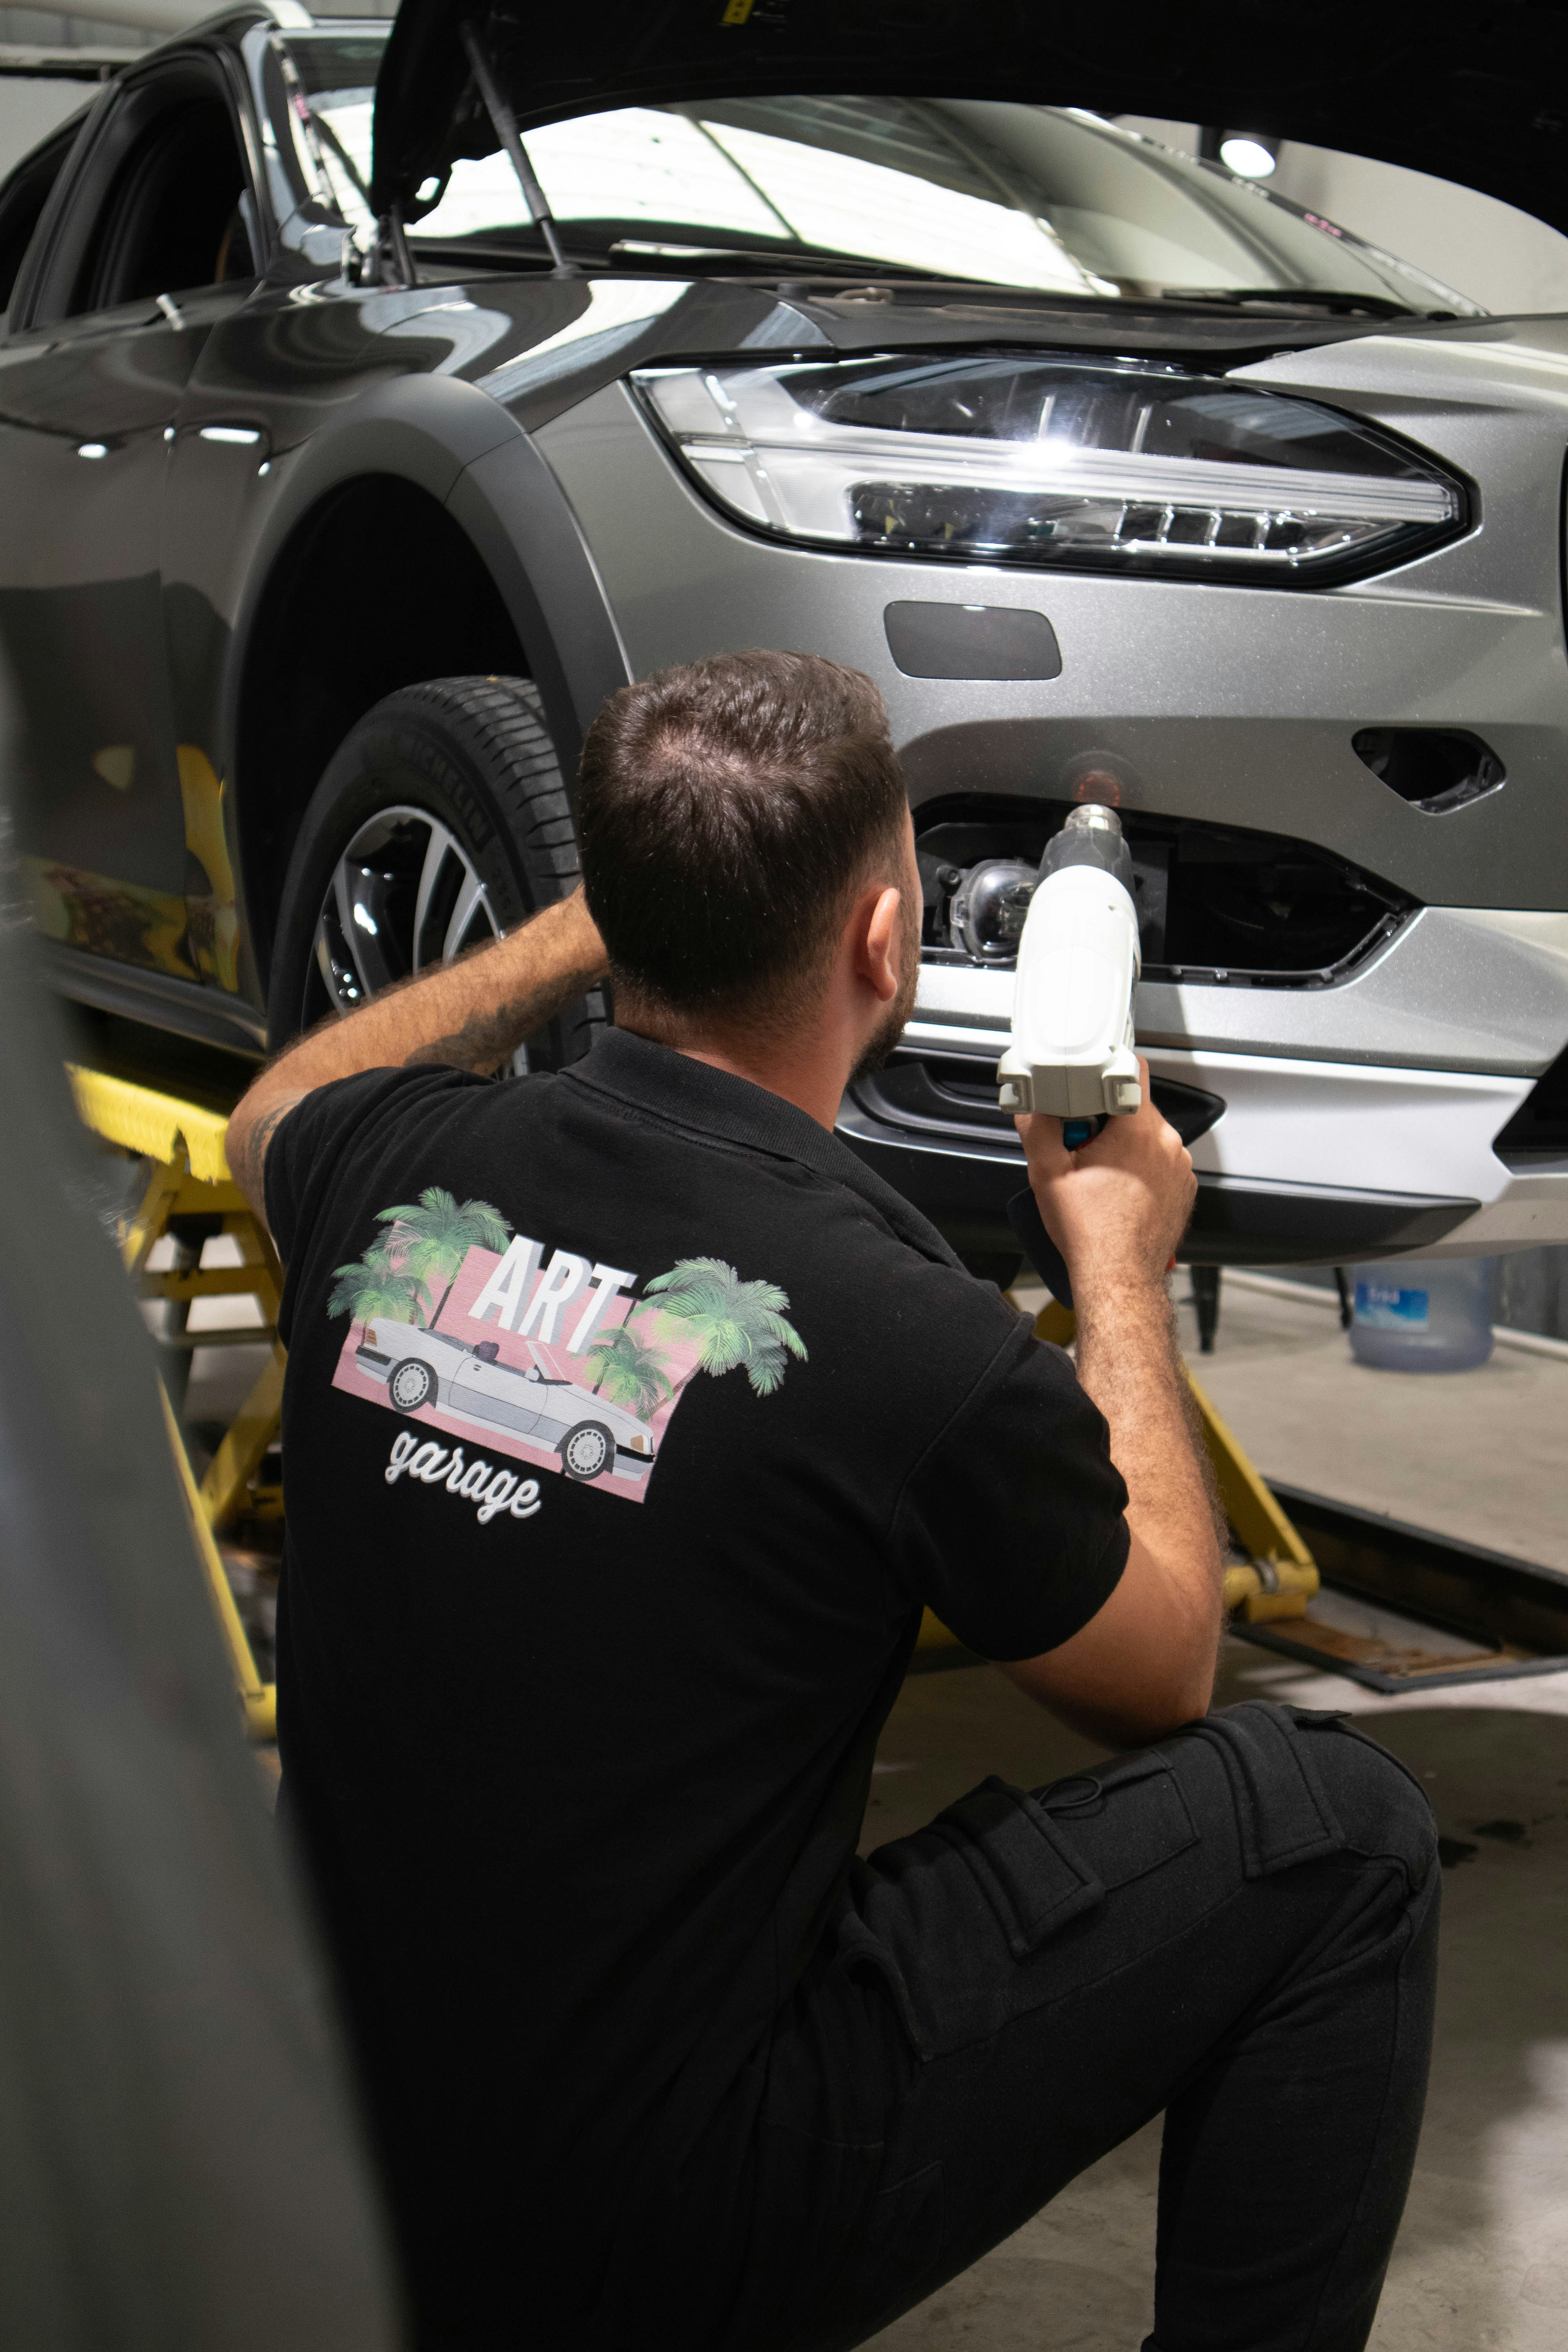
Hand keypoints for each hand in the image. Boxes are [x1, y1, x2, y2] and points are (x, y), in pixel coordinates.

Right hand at [1015, 1058, 1194, 1299]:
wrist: (1118, 1278)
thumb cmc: (1091, 1234)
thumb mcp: (1048, 1175)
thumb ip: (1038, 1129)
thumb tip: (1030, 1106)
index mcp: (1138, 1131)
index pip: (1134, 1072)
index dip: (1107, 1074)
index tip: (1087, 1092)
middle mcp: (1168, 1144)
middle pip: (1136, 1108)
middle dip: (1107, 1119)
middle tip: (1083, 1146)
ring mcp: (1180, 1168)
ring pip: (1149, 1136)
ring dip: (1125, 1145)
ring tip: (1101, 1173)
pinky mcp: (1184, 1188)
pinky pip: (1161, 1162)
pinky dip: (1142, 1168)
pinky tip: (1119, 1189)